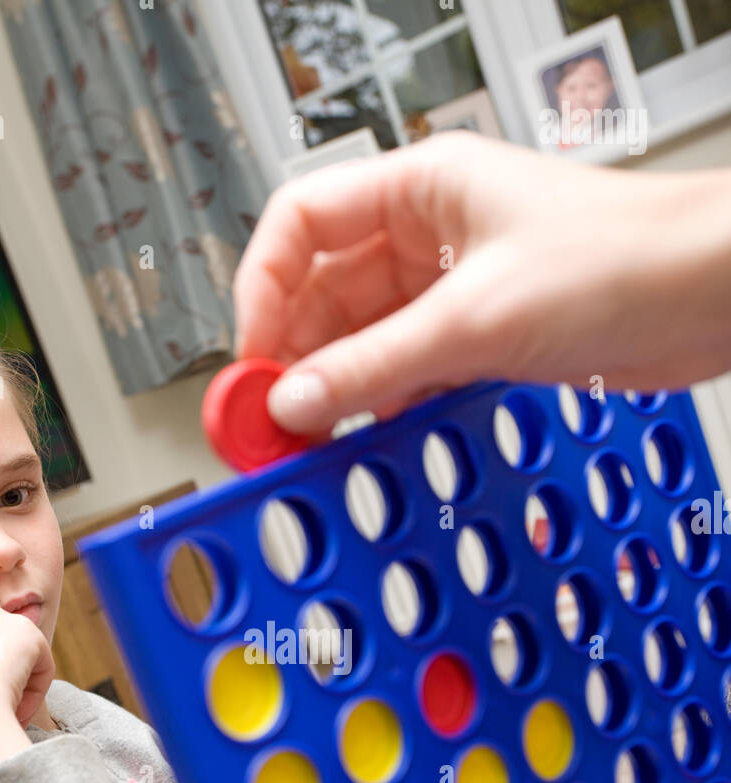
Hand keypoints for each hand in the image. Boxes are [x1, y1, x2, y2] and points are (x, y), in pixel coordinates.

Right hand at [233, 131, 730, 436]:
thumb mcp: (475, 317)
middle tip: (270, 419)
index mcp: (420, 190)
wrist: (710, 296)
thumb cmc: (625, 260)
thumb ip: (377, 365)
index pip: (302, 223)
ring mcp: (455, 288)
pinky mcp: (483, 336)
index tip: (252, 360)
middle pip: (325, 290)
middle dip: (295, 354)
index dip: (263, 290)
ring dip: (338, 386)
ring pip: (365, 338)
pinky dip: (383, 402)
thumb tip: (298, 401)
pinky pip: (408, 369)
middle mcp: (429, 234)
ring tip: (311, 437)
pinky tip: (367, 434)